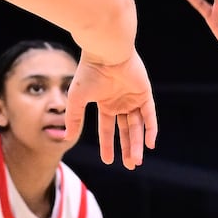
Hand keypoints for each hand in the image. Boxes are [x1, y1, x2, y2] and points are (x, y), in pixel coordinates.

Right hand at [65, 50, 156, 168]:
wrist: (106, 52)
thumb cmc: (89, 73)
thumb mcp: (77, 99)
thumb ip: (74, 118)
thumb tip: (67, 138)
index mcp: (105, 103)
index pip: (107, 128)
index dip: (107, 145)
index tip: (108, 161)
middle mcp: (120, 102)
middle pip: (125, 130)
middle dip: (127, 148)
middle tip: (130, 165)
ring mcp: (133, 98)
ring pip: (137, 126)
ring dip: (137, 143)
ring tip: (135, 161)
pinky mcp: (145, 93)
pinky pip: (150, 115)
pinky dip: (150, 129)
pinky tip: (150, 144)